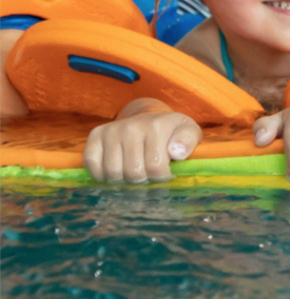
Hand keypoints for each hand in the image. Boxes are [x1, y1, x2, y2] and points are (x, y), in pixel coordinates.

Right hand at [84, 110, 201, 183]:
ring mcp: (111, 130)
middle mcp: (131, 126)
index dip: (160, 177)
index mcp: (156, 126)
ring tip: (134, 173)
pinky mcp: (96, 135)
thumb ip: (188, 141)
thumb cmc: (171, 131)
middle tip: (148, 174)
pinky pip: (92, 164)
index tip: (164, 173)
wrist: (149, 118)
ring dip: (124, 180)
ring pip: (113, 172)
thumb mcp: (188, 132)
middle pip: (133, 173)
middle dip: (143, 180)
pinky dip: (102, 174)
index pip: (155, 167)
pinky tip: (116, 171)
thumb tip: (176, 153)